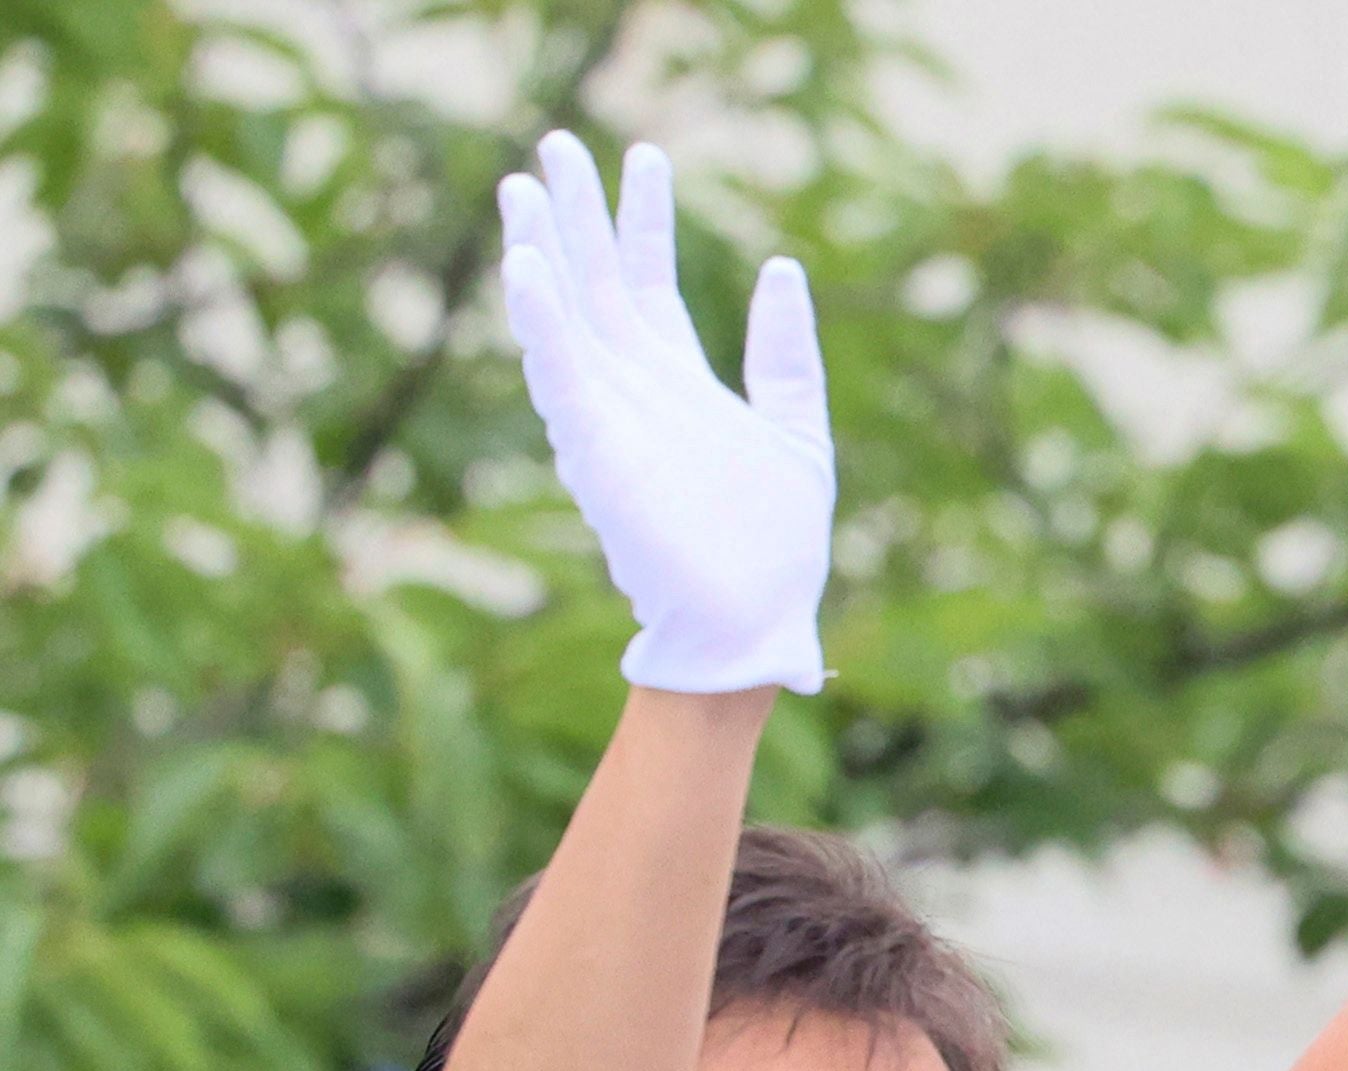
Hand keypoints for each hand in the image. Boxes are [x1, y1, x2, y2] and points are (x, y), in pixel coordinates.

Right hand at [499, 134, 834, 696]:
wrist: (755, 624)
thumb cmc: (774, 546)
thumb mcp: (797, 431)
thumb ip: (783, 353)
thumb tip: (781, 267)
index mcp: (681, 381)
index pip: (652, 281)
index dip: (646, 218)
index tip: (646, 156)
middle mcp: (636, 389)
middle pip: (596, 281)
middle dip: (578, 212)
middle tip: (556, 142)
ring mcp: (611, 415)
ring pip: (566, 315)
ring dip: (542, 249)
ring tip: (524, 185)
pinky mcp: (597, 449)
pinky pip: (560, 373)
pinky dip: (541, 320)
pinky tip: (525, 264)